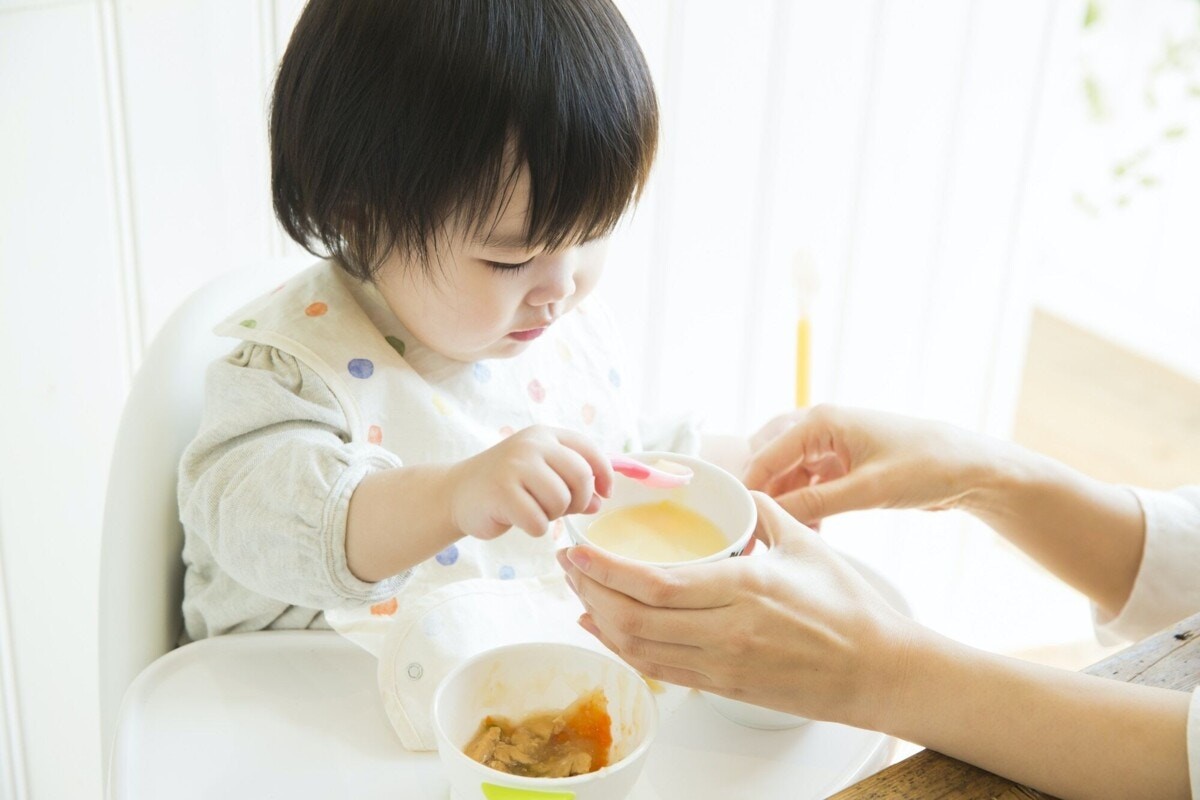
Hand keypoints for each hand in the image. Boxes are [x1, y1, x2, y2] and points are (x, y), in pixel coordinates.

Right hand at [449, 425, 612, 539]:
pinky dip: (534, 528)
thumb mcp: (541, 475)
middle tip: (560, 508)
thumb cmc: (506, 486)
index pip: (589, 449)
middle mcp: (531, 445)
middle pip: (581, 476)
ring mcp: (515, 466)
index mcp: (544, 435)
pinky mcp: (502, 492)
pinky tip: (518, 519)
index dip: (604, 474)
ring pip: (561, 500)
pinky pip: (539, 521)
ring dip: (552, 515)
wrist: (456, 493)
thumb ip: (571, 484)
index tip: (604, 494)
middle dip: (578, 500)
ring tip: (533, 509)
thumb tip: (599, 501)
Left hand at [558, 492, 915, 728]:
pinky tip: (606, 631)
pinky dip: (626, 650)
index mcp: (744, 588)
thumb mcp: (806, 544)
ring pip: (641, 649)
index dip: (607, 571)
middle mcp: (727, 631)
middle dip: (591, 592)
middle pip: (635, 619)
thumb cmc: (848, 606)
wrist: (877, 670)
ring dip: (601, 622)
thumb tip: (738, 491)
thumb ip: (763, 513)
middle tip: (568, 567)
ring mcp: (723, 664)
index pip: (656, 584)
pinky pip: (661, 670)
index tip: (578, 551)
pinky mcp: (725, 687)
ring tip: (578, 595)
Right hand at [743, 404, 996, 526]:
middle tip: (753, 529)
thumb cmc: (926, 466)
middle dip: (763, 496)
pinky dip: (807, 507)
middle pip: (772, 463)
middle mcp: (821, 428)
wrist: (970, 468)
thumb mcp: (867, 490)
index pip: (766, 455)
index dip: (748, 489)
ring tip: (783, 536)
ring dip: (787, 504)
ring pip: (791, 477)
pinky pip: (811, 486)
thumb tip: (771, 517)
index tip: (736, 522)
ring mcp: (832, 446)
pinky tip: (810, 531)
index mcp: (822, 421)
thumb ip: (816, 504)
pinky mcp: (844, 464)